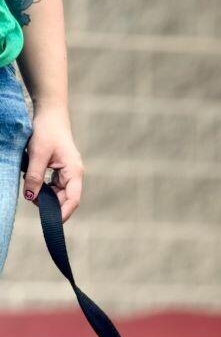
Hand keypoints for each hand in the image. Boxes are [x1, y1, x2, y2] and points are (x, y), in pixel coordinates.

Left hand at [24, 106, 82, 220]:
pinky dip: (42, 186)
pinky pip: (53, 185)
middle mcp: (73, 174)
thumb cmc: (47, 131)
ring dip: (44, 194)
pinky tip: (33, 179)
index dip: (64, 213)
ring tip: (30, 184)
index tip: (52, 222)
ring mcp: (67, 172)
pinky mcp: (60, 169)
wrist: (50, 114)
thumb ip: (35, 177)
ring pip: (57, 192)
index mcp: (74, 172)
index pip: (73, 199)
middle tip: (31, 198)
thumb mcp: (37, 154)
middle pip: (64, 198)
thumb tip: (30, 197)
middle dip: (49, 203)